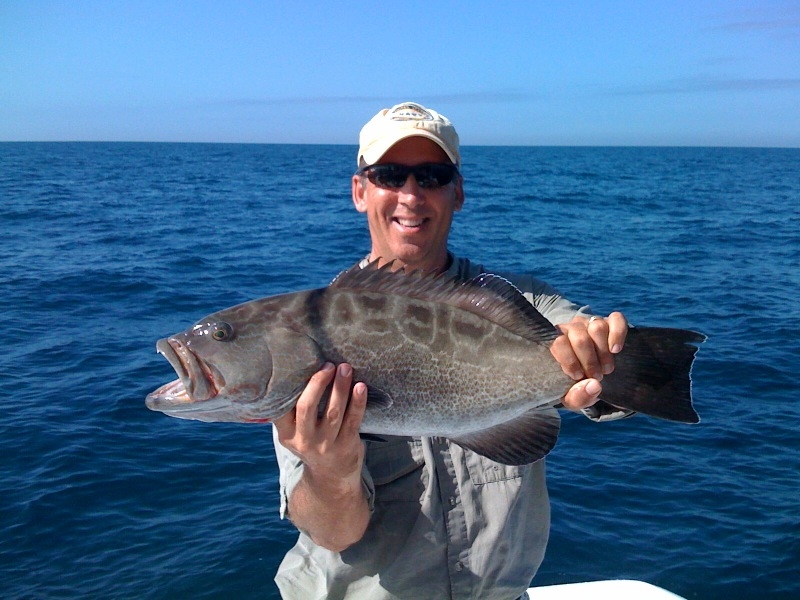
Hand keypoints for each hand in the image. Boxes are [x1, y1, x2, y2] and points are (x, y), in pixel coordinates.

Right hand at [273, 363, 369, 550]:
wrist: (331, 478)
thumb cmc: (314, 443)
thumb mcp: (296, 433)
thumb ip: (294, 412)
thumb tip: (301, 371)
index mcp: (287, 434)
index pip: (281, 409)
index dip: (289, 387)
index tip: (299, 366)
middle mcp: (304, 440)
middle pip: (306, 407)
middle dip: (317, 383)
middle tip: (328, 365)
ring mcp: (325, 444)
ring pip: (332, 412)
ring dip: (340, 388)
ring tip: (345, 368)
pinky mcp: (346, 446)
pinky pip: (353, 420)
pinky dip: (358, 402)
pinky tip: (361, 387)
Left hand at [551, 312, 627, 410]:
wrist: (587, 374)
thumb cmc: (574, 384)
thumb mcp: (571, 397)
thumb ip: (577, 397)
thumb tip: (595, 385)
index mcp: (555, 342)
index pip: (558, 342)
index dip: (570, 361)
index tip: (578, 376)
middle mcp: (571, 328)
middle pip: (580, 338)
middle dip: (589, 361)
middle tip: (595, 376)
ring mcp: (590, 322)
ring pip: (597, 328)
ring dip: (604, 353)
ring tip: (606, 369)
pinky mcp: (609, 321)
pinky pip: (616, 319)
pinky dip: (618, 334)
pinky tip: (616, 350)